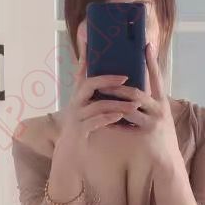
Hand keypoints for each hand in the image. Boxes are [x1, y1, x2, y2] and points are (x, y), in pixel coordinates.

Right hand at [56, 39, 141, 160]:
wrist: (71, 151)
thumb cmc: (82, 125)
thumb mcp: (84, 106)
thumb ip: (90, 89)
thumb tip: (92, 64)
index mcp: (77, 95)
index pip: (82, 74)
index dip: (89, 62)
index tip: (101, 53)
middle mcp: (75, 103)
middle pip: (89, 85)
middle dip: (108, 81)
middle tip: (126, 78)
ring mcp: (76, 117)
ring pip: (97, 105)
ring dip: (116, 103)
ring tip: (133, 104)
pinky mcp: (80, 131)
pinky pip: (95, 122)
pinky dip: (108, 118)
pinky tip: (120, 116)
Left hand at [97, 42, 180, 167]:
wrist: (168, 162)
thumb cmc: (160, 138)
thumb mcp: (158, 117)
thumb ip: (147, 104)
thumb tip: (131, 92)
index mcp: (162, 102)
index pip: (157, 78)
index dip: (152, 61)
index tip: (147, 45)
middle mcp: (160, 109)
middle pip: (136, 92)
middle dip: (118, 86)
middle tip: (102, 79)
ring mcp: (153, 122)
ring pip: (128, 107)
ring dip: (112, 101)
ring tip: (99, 94)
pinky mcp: (146, 134)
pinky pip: (124, 125)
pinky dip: (112, 121)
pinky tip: (102, 118)